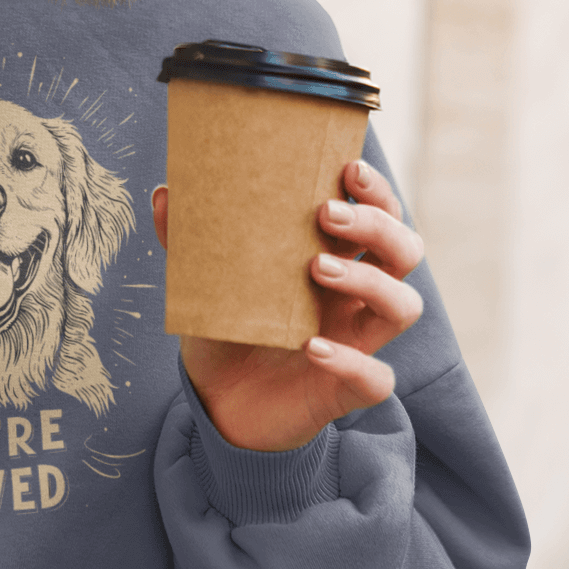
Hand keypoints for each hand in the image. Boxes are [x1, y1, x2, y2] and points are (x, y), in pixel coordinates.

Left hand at [151, 159, 424, 451]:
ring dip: (370, 280)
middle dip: (377, 224)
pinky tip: (310, 346)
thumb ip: (185, 237)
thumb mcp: (203, 279)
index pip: (379, 214)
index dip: (376, 191)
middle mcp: (354, 295)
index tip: (349, 168)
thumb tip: (163, 192)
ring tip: (318, 268)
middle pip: (404, 250)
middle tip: (327, 213)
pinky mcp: (347, 388)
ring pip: (404, 305)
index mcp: (333, 257)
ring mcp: (356, 340)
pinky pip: (375, 376)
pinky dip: (349, 359)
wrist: (218, 400)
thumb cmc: (225, 326)